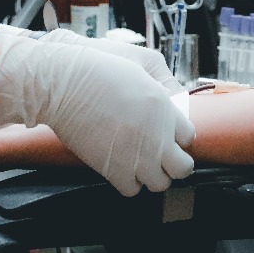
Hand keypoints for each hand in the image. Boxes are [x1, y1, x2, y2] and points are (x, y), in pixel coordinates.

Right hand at [0, 35, 195, 196]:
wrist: (64, 83)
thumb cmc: (98, 68)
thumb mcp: (140, 61)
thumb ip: (163, 79)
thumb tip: (173, 96)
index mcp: (165, 110)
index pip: (189, 137)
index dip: (179, 137)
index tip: (169, 136)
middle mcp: (156, 138)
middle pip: (182, 168)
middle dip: (176, 164)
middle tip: (164, 157)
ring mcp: (136, 157)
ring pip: (160, 183)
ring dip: (154, 176)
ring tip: (143, 165)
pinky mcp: (113, 170)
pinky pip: (132, 190)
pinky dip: (130, 184)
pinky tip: (124, 170)